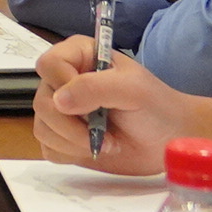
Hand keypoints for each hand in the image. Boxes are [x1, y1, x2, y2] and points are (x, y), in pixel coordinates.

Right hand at [32, 36, 188, 172]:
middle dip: (71, 125)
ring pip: (42, 128)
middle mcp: (65, 82)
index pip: (48, 65)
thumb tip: (58, 101)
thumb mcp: (133, 90)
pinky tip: (94, 151)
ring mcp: (63, 112)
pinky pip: (48, 148)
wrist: (169, 140)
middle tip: (103, 134)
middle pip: (41, 101)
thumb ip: (95, 88)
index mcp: (79, 57)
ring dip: (73, 142)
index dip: (62, 85)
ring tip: (105, 143)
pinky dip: (70, 154)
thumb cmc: (156, 108)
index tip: (89, 105)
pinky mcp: (64, 140)